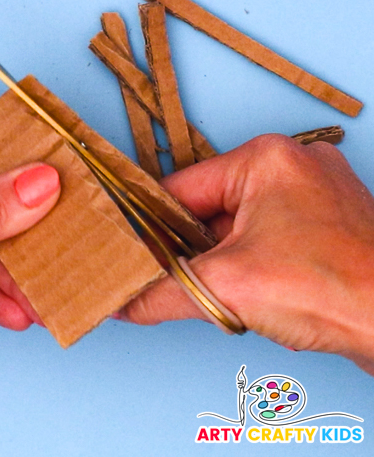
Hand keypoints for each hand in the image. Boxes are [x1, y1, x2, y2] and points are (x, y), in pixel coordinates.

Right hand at [120, 134, 373, 374]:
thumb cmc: (337, 288)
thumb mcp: (228, 287)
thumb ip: (163, 292)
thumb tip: (124, 302)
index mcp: (265, 158)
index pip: (182, 189)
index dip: (151, 225)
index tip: (130, 252)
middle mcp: (292, 165)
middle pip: (211, 209)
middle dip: (194, 251)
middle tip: (176, 281)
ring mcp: (315, 193)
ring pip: (239, 227)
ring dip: (225, 263)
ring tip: (228, 294)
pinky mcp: (329, 223)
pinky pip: (269, 238)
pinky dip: (254, 267)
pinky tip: (259, 296)